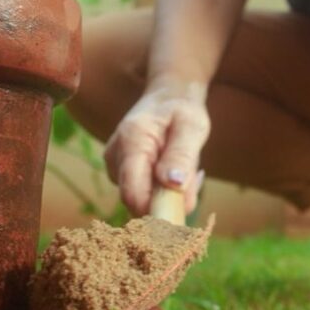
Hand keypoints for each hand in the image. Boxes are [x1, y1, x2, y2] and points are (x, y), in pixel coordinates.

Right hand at [104, 80, 209, 215]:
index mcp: (131, 142)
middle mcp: (115, 157)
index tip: (185, 208)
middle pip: (138, 201)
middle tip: (195, 175)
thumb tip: (174, 185)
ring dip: (170, 194)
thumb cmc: (182, 109)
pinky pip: (144, 195)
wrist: (168, 98)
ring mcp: (115, 167)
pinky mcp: (121, 175)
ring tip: (188, 167)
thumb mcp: (191, 126)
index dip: (157, 211)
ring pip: (143, 200)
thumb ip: (182, 155)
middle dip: (170, 200)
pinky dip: (164, 190)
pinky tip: (176, 170)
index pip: (133, 194)